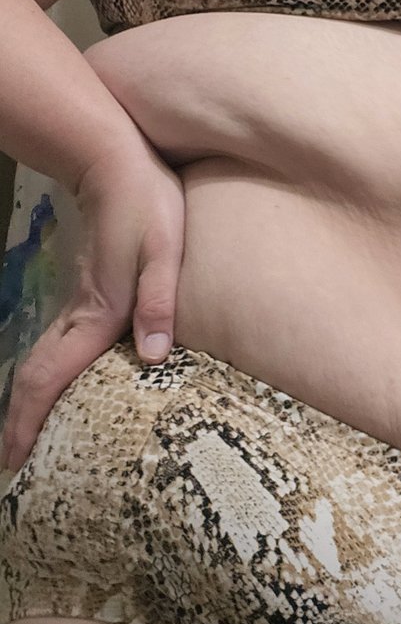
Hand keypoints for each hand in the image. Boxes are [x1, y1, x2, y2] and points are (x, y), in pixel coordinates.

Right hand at [1, 142, 184, 469]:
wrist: (115, 162)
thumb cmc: (146, 203)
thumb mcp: (163, 249)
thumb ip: (159, 300)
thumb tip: (153, 357)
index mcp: (100, 311)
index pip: (54, 374)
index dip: (30, 418)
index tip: (12, 458)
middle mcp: (83, 312)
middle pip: (40, 374)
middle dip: (23, 420)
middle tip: (14, 461)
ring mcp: (82, 301)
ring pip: (49, 359)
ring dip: (36, 398)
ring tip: (33, 434)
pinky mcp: (90, 290)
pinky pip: (64, 342)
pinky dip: (54, 371)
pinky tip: (66, 382)